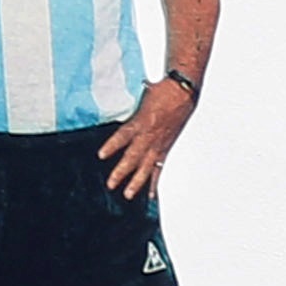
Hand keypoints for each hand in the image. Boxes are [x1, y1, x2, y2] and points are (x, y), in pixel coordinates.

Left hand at [96, 77, 195, 197]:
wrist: (184, 92)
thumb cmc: (162, 90)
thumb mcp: (138, 98)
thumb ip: (128, 108)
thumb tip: (112, 108)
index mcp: (141, 123)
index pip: (123, 136)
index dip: (112, 146)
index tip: (101, 155)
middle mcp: (149, 137)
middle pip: (133, 157)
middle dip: (121, 172)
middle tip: (111, 184)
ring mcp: (159, 145)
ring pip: (146, 167)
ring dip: (136, 182)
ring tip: (128, 194)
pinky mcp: (166, 148)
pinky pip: (160, 168)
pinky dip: (154, 182)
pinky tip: (150, 194)